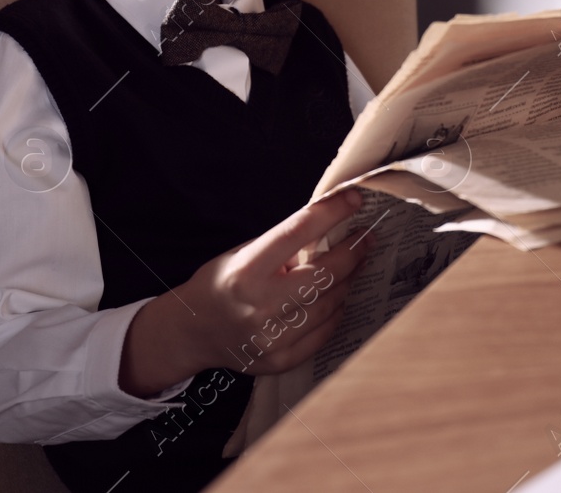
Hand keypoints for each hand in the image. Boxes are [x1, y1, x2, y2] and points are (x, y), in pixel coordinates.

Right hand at [119, 188, 376, 395]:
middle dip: (353, 252)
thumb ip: (283, 246)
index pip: (298, 233)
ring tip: (353, 266)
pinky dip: (335, 312)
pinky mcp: (281, 360)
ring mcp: (273, 337)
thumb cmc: (221, 283)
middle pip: (325, 274)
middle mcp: (261, 305)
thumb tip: (330, 231)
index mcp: (248, 270)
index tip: (354, 199)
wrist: (193, 332)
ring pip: (330, 304)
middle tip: (367, 238)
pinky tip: (337, 298)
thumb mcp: (243, 254)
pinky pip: (324, 332)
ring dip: (347, 282)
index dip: (330, 213)